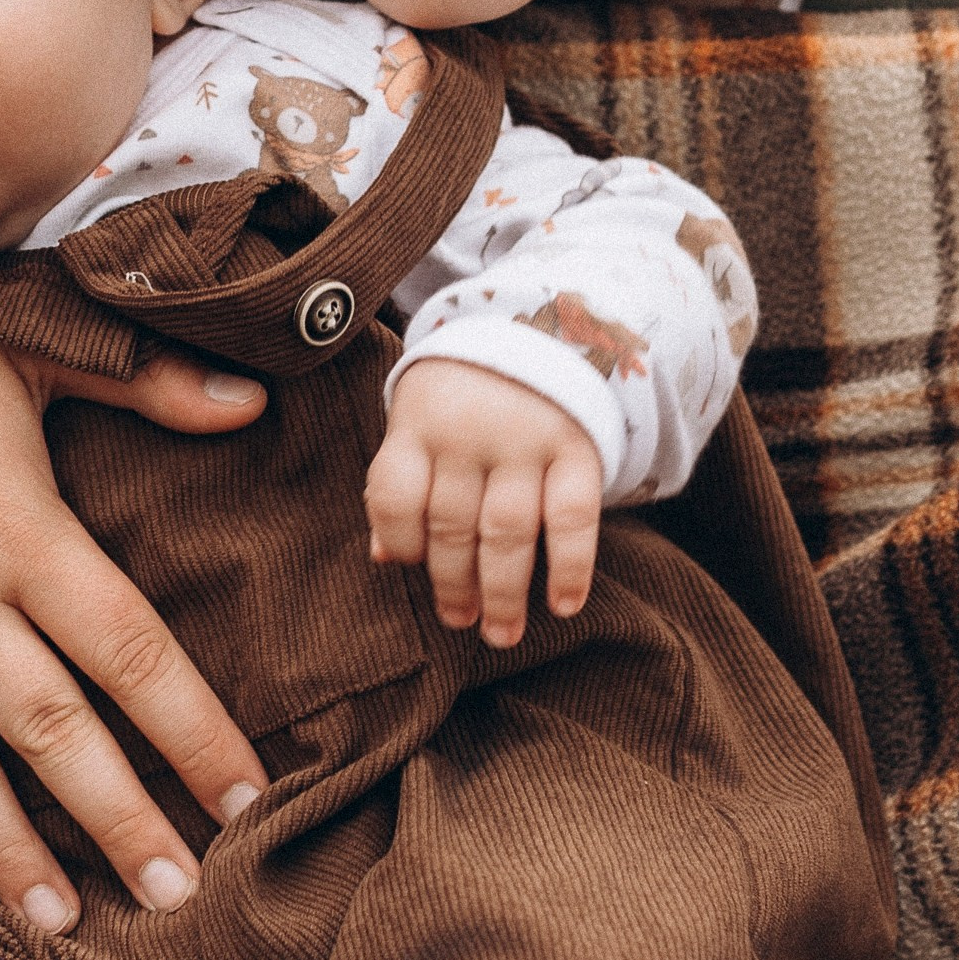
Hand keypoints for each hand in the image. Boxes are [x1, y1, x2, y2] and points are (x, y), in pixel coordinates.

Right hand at [0, 0, 267, 938]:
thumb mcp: (34, 344)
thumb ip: (146, 386)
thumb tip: (256, 401)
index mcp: (23, 526)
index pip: (131, 650)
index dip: (193, 731)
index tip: (246, 798)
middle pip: (51, 729)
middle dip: (119, 819)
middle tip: (177, 897)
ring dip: (3, 849)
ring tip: (56, 924)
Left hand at [365, 363, 604, 647]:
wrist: (545, 326)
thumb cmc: (465, 394)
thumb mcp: (421, 420)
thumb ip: (402, 481)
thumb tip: (382, 558)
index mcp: (419, 423)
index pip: (393, 496)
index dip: (398, 541)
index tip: (409, 566)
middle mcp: (468, 433)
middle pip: (451, 524)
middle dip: (452, 583)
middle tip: (459, 622)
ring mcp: (524, 440)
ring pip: (506, 530)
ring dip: (503, 591)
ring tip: (501, 633)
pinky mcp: (576, 447)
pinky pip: (573, 516)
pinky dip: (570, 566)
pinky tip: (564, 604)